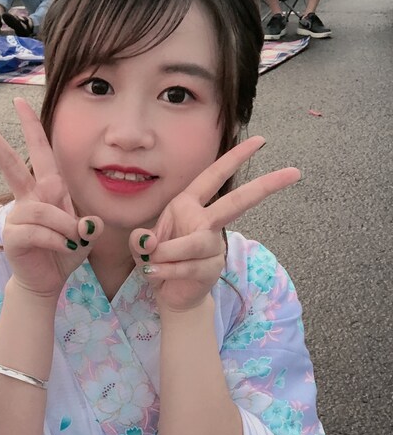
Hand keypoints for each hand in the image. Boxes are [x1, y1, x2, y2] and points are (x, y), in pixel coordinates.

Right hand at [0, 98, 102, 297]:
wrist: (48, 280)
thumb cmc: (65, 251)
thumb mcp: (85, 234)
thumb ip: (88, 223)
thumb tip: (81, 218)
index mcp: (46, 189)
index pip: (40, 153)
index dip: (31, 127)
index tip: (19, 102)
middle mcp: (28, 197)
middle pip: (9, 163)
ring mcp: (17, 216)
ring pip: (43, 210)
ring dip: (65, 226)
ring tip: (74, 240)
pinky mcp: (13, 235)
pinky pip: (39, 231)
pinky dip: (58, 241)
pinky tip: (64, 248)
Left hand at [129, 137, 299, 312]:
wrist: (169, 293)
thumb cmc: (158, 259)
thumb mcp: (143, 245)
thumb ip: (140, 240)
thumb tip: (149, 241)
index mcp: (188, 205)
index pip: (213, 177)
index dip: (234, 158)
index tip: (260, 141)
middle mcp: (205, 221)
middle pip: (236, 202)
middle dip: (264, 187)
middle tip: (293, 172)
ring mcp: (213, 245)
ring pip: (194, 243)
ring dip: (167, 254)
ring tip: (151, 264)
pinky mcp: (213, 267)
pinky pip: (187, 266)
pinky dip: (166, 271)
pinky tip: (156, 274)